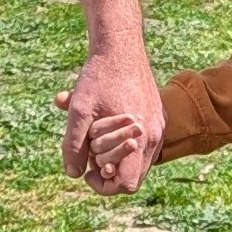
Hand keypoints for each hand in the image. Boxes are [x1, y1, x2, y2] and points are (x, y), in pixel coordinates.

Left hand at [56, 46, 164, 189]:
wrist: (120, 46)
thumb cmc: (99, 77)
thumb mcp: (79, 111)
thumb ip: (74, 145)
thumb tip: (73, 174)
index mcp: (139, 139)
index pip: (127, 185)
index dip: (104, 185)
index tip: (88, 170)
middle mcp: (154, 137)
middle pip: (133, 176)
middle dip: (108, 169)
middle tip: (90, 151)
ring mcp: (158, 126)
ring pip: (138, 159)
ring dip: (115, 155)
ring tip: (97, 136)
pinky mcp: (157, 116)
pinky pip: (143, 142)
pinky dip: (124, 141)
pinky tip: (108, 122)